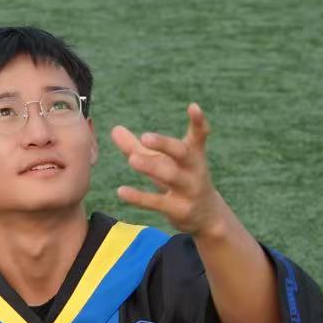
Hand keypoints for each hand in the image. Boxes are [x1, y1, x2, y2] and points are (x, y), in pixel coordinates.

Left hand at [110, 102, 228, 237]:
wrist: (207, 216)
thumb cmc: (181, 181)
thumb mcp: (162, 162)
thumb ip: (137, 147)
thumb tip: (114, 129)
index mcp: (194, 154)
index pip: (200, 135)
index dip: (198, 121)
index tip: (193, 106)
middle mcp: (195, 170)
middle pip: (182, 153)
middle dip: (165, 144)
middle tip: (145, 136)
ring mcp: (189, 190)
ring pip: (171, 176)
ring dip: (151, 167)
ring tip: (131, 159)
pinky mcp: (180, 210)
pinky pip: (158, 202)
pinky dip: (139, 197)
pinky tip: (121, 191)